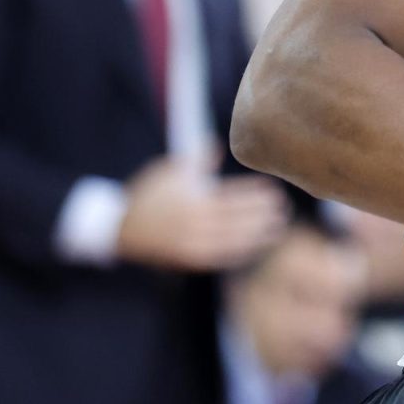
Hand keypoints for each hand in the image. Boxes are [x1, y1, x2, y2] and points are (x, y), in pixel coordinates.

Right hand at [116, 147, 288, 271]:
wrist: (120, 229)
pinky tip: (256, 246)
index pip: (231, 198)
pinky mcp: (188, 259)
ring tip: (278, 227)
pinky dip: (239, 252)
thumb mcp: (170, 170)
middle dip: (260, 214)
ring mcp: (191, 245)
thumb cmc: (149, 195)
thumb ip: (198, 159)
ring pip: (231, 241)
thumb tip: (218, 144)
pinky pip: (219, 257)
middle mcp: (194, 225)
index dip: (253, 195)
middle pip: (236, 220)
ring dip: (256, 235)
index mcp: (193, 202)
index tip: (273, 190)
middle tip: (283, 207)